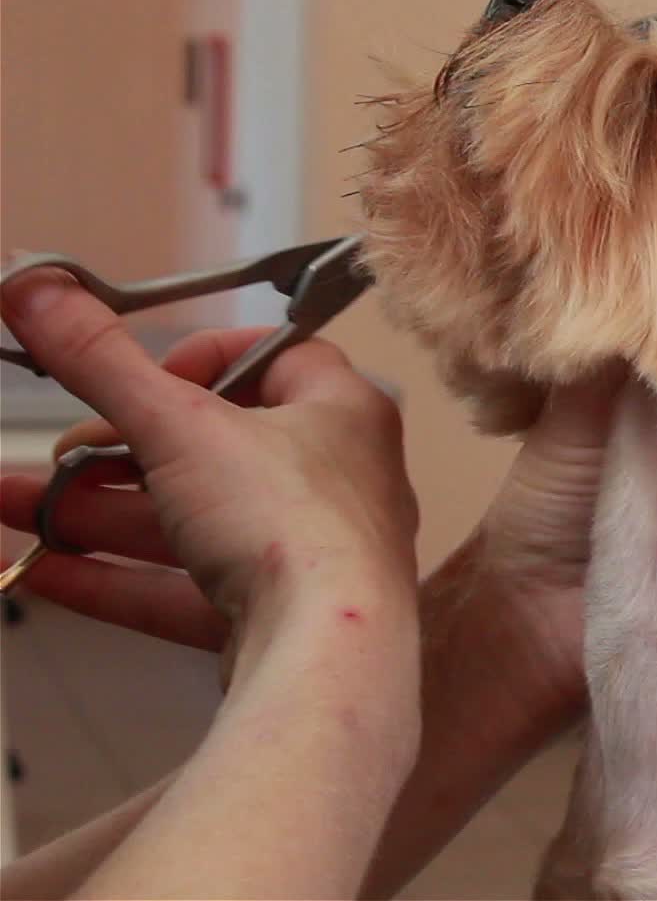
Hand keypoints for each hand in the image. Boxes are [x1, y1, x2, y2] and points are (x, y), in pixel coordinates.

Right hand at [0, 272, 418, 677]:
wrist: (329, 655)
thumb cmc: (291, 523)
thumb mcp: (178, 423)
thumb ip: (102, 361)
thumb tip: (35, 283)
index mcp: (342, 410)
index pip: (276, 357)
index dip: (202, 358)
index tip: (140, 377)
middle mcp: (337, 478)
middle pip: (216, 448)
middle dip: (118, 451)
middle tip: (55, 454)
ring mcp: (311, 554)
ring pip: (191, 523)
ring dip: (99, 513)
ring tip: (13, 505)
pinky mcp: (279, 619)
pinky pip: (188, 592)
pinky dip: (117, 579)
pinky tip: (41, 573)